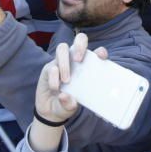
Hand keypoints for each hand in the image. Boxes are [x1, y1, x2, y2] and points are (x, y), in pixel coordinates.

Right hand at [29, 33, 108, 151]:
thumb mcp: (71, 107)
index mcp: (87, 67)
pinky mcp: (48, 68)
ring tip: (66, 80)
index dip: (100, 52)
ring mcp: (61, 62)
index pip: (96, 53)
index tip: (102, 57)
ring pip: (62, 48)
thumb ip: (70, 104)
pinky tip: (56, 88)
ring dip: (64, 63)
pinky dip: (54, 77)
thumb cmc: (67, 105)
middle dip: (80, 45)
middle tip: (79, 60)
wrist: (50, 112)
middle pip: (79, 39)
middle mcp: (75, 61)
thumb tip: (66, 97)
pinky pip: (51, 66)